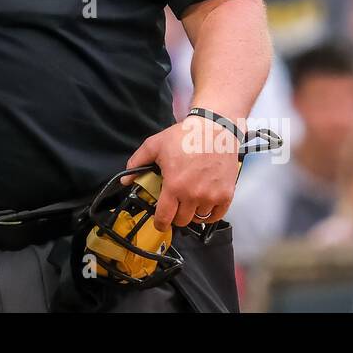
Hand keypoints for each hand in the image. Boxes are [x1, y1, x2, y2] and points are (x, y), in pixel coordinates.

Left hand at [125, 116, 239, 231]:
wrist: (215, 129)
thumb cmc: (186, 136)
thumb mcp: (155, 145)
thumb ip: (137, 162)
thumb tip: (126, 179)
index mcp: (174, 186)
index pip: (165, 218)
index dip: (160, 223)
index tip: (160, 223)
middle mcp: (193, 195)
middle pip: (182, 220)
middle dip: (175, 215)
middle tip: (175, 204)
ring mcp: (212, 196)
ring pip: (198, 218)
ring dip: (192, 212)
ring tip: (190, 198)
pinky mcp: (226, 194)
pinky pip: (216, 215)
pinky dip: (209, 213)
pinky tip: (204, 203)